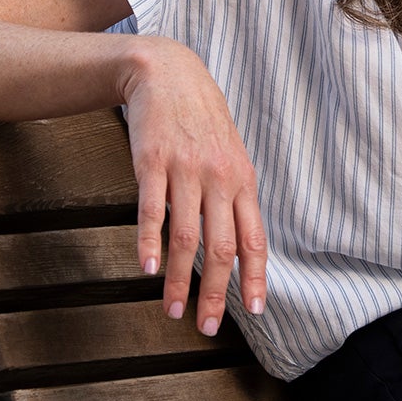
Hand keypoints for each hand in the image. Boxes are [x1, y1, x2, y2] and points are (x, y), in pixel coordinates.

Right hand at [124, 37, 267, 335]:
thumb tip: (241, 246)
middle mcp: (219, 178)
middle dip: (216, 294)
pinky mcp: (153, 161)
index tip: (255, 311)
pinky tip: (145, 268)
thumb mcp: (229, 155)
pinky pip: (152, 209)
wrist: (168, 72)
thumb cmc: (201, 119)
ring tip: (174, 310)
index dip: (256, 277)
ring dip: (178, 279)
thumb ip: (235, 197)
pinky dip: (149, 242)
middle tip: (207, 328)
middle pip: (221, 247)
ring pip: (186, 236)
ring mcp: (186, 170)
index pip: (254, 238)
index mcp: (243, 180)